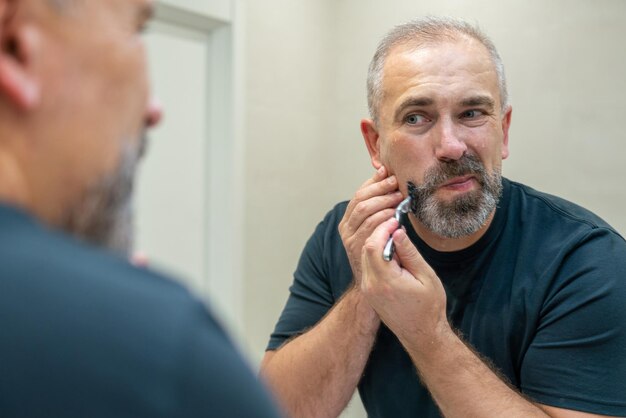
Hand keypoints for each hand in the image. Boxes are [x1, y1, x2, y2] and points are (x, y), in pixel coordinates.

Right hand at [339, 166, 402, 285]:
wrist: (373, 284)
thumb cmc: (379, 252)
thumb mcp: (376, 228)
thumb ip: (379, 208)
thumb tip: (386, 179)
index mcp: (348, 218)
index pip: (359, 193)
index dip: (374, 182)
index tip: (388, 173)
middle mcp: (345, 227)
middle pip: (361, 199)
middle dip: (380, 189)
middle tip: (396, 184)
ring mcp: (350, 238)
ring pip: (365, 211)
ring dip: (384, 201)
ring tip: (399, 198)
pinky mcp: (357, 248)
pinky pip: (371, 227)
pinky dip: (384, 218)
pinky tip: (395, 216)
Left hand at [360, 218, 448, 351]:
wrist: (421, 334)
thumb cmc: (429, 306)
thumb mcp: (426, 276)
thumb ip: (410, 253)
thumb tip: (398, 232)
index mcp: (386, 281)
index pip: (374, 245)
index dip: (383, 229)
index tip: (396, 222)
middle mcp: (371, 285)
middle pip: (366, 248)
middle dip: (379, 233)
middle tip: (396, 227)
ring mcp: (367, 289)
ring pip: (364, 255)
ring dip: (377, 243)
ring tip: (396, 239)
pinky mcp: (368, 291)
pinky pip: (367, 265)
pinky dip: (376, 254)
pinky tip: (391, 253)